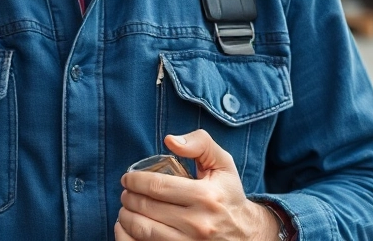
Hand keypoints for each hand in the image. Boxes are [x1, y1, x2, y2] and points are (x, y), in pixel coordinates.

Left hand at [116, 129, 279, 239]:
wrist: (246, 234)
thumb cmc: (228, 195)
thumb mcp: (223, 164)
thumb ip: (200, 143)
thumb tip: (170, 140)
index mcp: (206, 197)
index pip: (157, 186)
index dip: (135, 181)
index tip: (128, 179)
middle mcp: (199, 224)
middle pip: (147, 208)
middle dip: (128, 198)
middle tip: (126, 193)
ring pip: (143, 230)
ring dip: (126, 217)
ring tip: (126, 209)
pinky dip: (128, 237)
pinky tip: (128, 228)